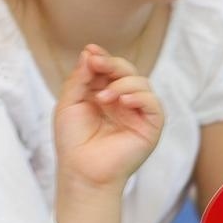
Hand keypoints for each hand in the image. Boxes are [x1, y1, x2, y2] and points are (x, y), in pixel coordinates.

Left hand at [53, 46, 164, 193]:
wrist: (81, 171)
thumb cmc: (73, 142)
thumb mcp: (68, 104)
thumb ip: (79, 79)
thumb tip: (89, 52)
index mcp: (103, 94)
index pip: (108, 69)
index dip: (102, 58)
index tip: (91, 51)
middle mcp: (122, 101)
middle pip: (126, 71)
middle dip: (112, 64)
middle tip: (97, 63)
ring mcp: (137, 113)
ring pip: (141, 83)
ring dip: (122, 83)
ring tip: (102, 98)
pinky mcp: (151, 127)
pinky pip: (154, 103)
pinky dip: (140, 97)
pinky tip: (124, 101)